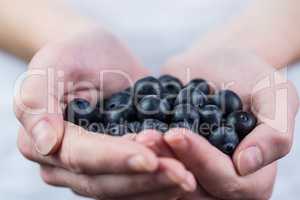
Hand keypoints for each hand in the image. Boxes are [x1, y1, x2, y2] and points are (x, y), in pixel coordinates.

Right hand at [15, 27, 196, 198]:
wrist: (98, 56)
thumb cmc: (76, 53)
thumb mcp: (55, 63)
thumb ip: (39, 99)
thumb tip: (46, 144)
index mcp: (42, 140)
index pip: (80, 157)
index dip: (115, 159)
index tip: (150, 157)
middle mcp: (64, 163)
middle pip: (103, 181)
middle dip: (143, 179)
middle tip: (181, 174)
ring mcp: (91, 167)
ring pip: (120, 189)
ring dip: (155, 185)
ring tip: (187, 177)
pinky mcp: (115, 164)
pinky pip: (133, 182)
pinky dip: (157, 183)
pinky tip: (182, 178)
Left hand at [141, 49, 298, 198]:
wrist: (218, 66)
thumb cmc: (249, 77)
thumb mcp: (276, 96)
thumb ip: (274, 132)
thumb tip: (247, 164)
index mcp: (253, 178)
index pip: (228, 182)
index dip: (202, 161)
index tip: (177, 134)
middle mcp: (221, 184)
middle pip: (193, 190)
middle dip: (169, 164)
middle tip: (146, 137)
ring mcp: (195, 176)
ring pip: (169, 185)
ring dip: (150, 165)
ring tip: (136, 138)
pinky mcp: (173, 164)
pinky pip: (154, 172)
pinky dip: (141, 162)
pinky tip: (128, 142)